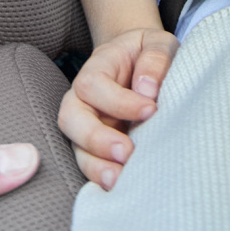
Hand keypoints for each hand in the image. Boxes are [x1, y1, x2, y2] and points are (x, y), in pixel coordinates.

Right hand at [58, 27, 178, 189]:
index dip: (118, 101)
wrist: (143, 62)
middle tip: (126, 152)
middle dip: (96, 139)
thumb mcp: (159, 42)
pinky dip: (102, 178)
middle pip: (71, 119)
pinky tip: (120, 188)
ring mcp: (88, 125)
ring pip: (77, 148)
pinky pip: (92, 165)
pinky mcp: (98, 148)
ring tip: (119, 180)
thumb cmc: (150, 53)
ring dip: (96, 166)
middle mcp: (84, 99)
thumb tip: (147, 89)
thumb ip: (155, 59)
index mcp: (97, 68)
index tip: (151, 108)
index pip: (92, 85)